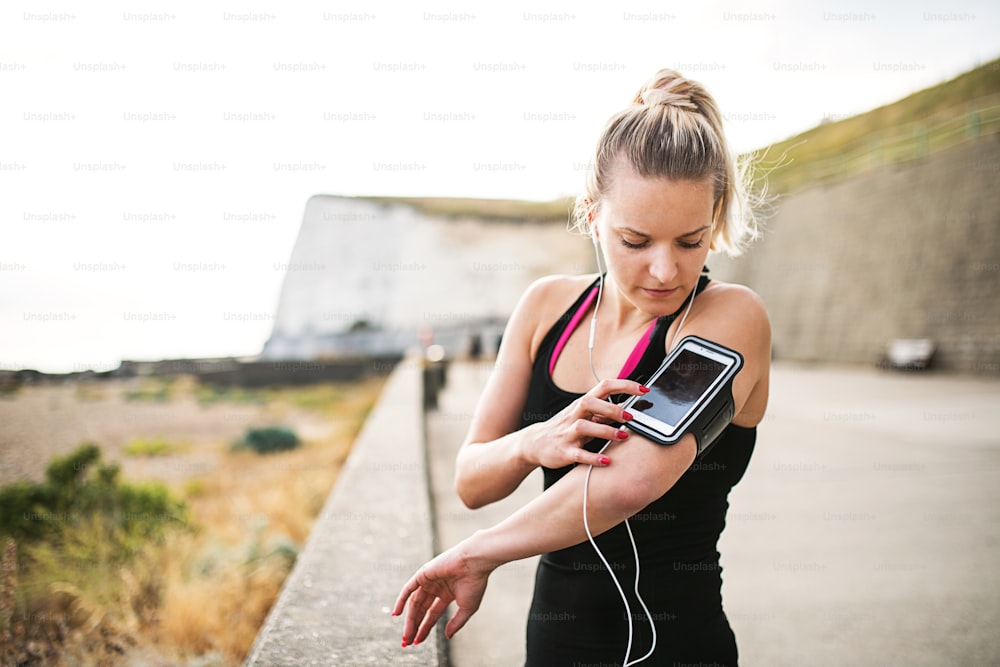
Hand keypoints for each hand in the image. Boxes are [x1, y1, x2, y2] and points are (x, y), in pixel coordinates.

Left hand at [392, 540, 495, 646]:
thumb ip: (456, 623)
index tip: (418, 642)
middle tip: (408, 642)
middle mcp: (436, 587)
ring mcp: (429, 580)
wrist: (474, 563)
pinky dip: (401, 600)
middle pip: (421, 610)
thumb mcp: (467, 608)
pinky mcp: (423, 573)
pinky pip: (408, 589)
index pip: (432, 614)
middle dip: (414, 626)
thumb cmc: (474, 584)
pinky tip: (396, 614)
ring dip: (409, 620)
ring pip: (414, 603)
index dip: (425, 628)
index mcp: (448, 594)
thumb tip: (447, 636)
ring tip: (406, 636)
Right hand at [520, 379, 648, 468]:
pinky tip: (607, 461)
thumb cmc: (565, 428)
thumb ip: (604, 412)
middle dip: (613, 408)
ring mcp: (567, 433)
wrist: (534, 443)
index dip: (624, 386)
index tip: (644, 390)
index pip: (604, 387)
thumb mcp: (584, 416)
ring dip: (605, 430)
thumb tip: (630, 409)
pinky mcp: (564, 451)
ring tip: (623, 437)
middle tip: (632, 417)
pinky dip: (593, 458)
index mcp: (582, 404)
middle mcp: (574, 415)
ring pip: (584, 426)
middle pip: (590, 402)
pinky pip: (578, 454)